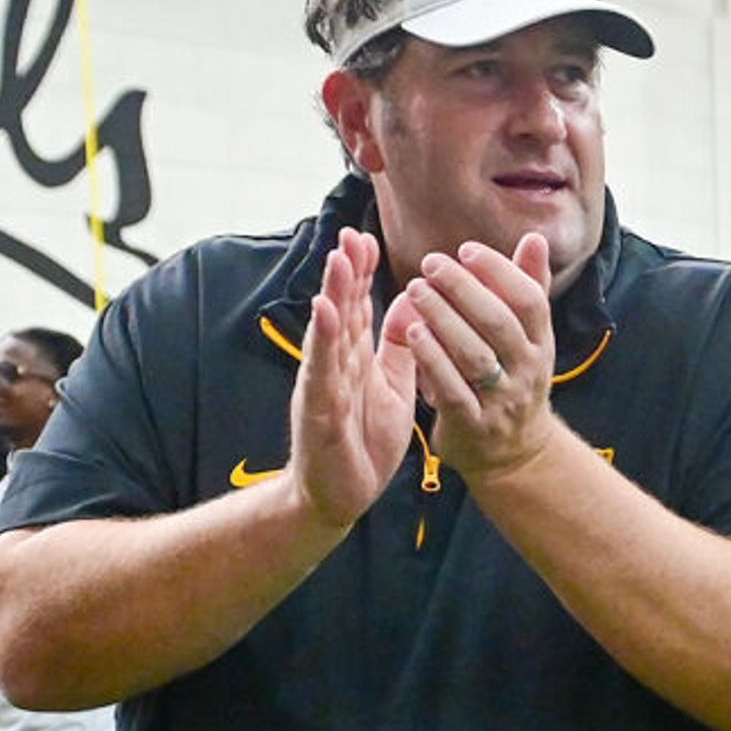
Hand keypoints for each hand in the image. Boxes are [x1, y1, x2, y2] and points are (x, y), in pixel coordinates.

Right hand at [285, 228, 429, 536]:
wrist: (340, 496)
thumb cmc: (363, 443)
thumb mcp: (392, 388)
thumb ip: (399, 348)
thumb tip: (409, 304)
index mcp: (354, 361)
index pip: (358, 309)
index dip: (361, 275)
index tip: (365, 239)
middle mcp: (335, 366)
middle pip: (341, 311)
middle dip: (346, 273)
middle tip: (350, 234)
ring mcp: (325, 386)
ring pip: (329, 334)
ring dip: (333, 295)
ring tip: (337, 260)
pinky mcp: (320, 411)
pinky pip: (323, 371)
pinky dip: (323, 341)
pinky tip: (325, 312)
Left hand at [389, 234, 563, 487]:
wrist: (514, 455)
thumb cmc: (511, 381)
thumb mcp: (528, 339)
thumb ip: (528, 288)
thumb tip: (535, 239)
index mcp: (540, 345)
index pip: (529, 301)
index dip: (500, 272)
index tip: (466, 250)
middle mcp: (526, 372)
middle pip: (499, 323)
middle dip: (464, 289)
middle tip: (430, 264)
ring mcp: (501, 402)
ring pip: (474, 355)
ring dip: (443, 318)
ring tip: (415, 290)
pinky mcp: (473, 426)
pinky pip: (453, 390)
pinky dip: (432, 360)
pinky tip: (412, 333)